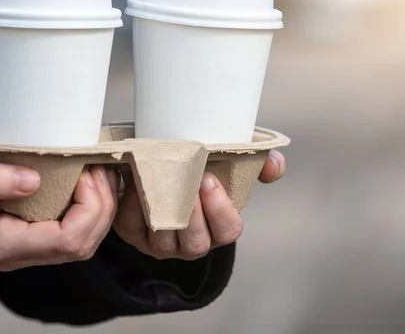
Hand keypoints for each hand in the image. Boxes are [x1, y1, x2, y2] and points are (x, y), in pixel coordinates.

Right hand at [0, 144, 117, 270]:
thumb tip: (33, 181)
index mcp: (3, 245)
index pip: (67, 240)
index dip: (89, 207)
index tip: (85, 171)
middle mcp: (18, 254)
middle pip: (82, 245)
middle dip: (101, 207)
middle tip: (99, 168)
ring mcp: (24, 247)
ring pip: (82, 241)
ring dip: (99, 208)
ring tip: (98, 172)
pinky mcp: (28, 234)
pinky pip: (70, 231)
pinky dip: (88, 209)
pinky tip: (89, 183)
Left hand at [113, 150, 285, 260]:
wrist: (158, 164)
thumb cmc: (199, 166)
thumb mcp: (232, 161)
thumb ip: (261, 162)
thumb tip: (273, 164)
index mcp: (216, 227)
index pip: (228, 232)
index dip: (221, 211)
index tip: (210, 181)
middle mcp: (190, 242)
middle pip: (196, 243)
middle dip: (193, 214)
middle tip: (189, 181)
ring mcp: (160, 242)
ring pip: (163, 240)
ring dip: (164, 211)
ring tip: (163, 181)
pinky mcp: (132, 232)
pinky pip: (131, 224)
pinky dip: (133, 203)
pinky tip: (137, 179)